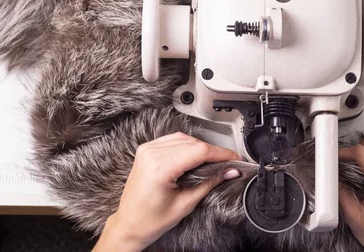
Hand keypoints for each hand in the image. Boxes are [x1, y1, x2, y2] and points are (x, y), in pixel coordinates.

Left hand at [93, 132, 241, 251]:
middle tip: (228, 163)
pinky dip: (187, 145)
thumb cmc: (150, 221)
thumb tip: (230, 171)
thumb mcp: (185, 204)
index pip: (200, 151)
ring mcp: (147, 150)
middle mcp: (151, 154)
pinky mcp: (146, 150)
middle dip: (214, 152)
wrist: (128, 225)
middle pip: (194, 143)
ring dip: (201, 147)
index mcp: (159, 167)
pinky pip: (173, 140)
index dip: (222, 154)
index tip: (235, 159)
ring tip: (213, 161)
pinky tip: (195, 156)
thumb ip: (210, 183)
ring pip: (185, 138)